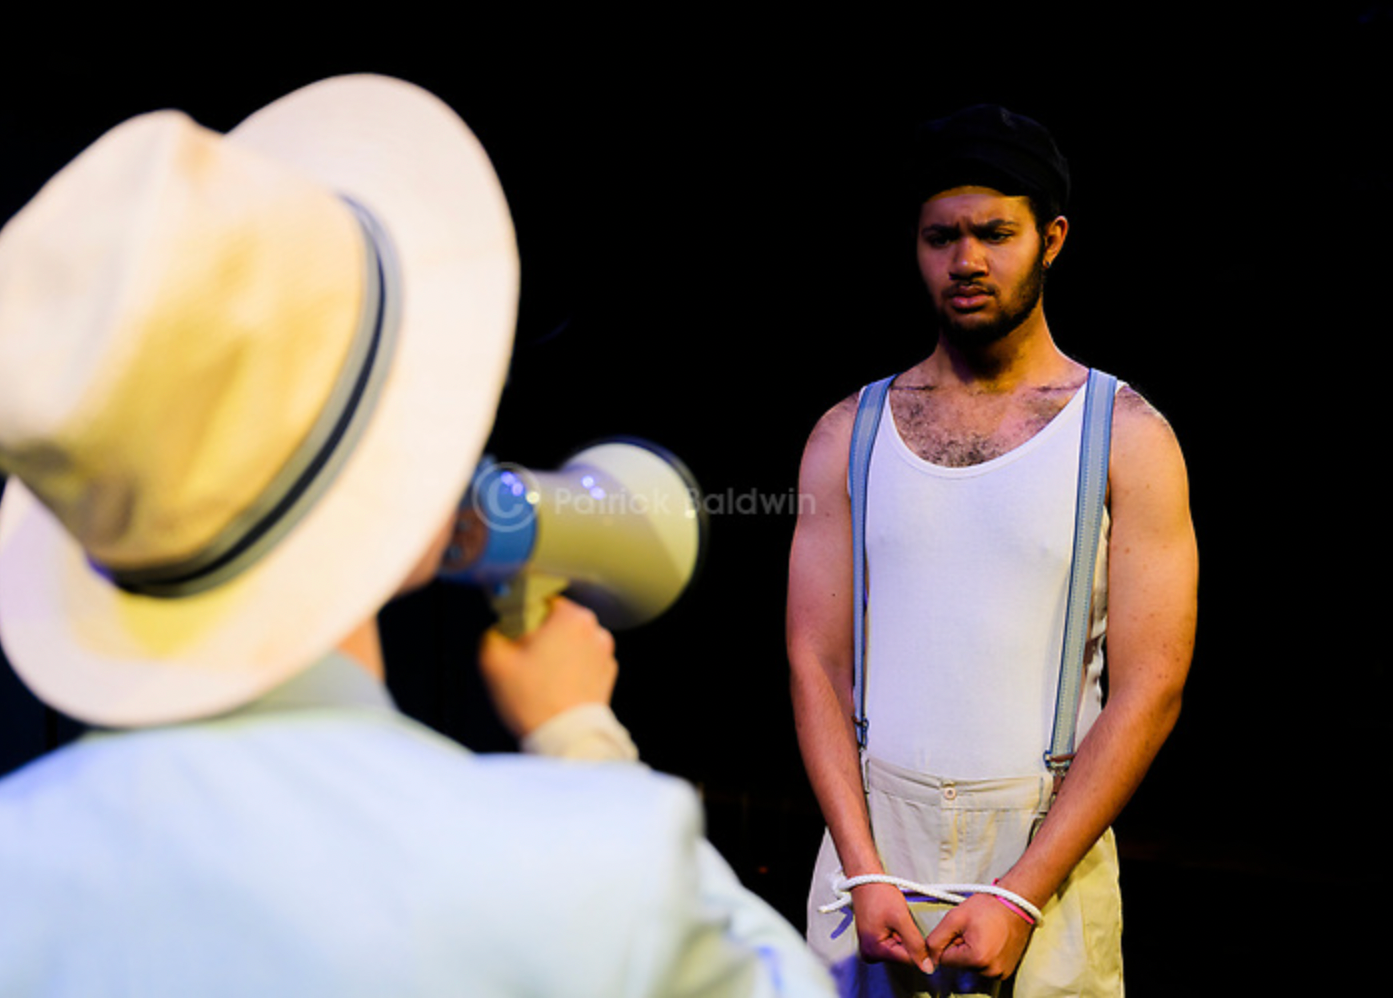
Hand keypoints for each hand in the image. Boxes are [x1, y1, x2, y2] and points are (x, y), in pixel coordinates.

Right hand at [477, 597, 617, 737]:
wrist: (567, 738)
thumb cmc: (534, 699)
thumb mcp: (494, 661)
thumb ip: (493, 632)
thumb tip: (499, 628)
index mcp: (570, 616)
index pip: (540, 600)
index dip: (522, 617)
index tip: (514, 633)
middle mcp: (594, 629)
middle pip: (557, 621)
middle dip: (540, 636)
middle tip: (524, 660)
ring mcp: (604, 652)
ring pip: (571, 641)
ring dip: (557, 653)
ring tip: (540, 678)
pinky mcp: (608, 674)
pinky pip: (583, 662)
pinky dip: (571, 669)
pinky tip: (555, 687)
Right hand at [852, 882, 933, 972]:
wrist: (867, 880)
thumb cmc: (878, 894)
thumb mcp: (901, 918)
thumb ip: (915, 944)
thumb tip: (927, 965)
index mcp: (874, 951)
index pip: (908, 960)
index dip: (918, 946)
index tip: (913, 930)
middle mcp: (870, 954)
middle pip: (904, 956)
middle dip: (908, 939)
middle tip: (900, 922)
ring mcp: (871, 949)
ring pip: (901, 950)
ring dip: (903, 936)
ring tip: (895, 920)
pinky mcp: (874, 942)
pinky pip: (894, 944)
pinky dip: (898, 933)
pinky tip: (893, 922)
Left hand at [925, 892, 1033, 980]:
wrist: (1017, 904)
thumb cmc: (988, 907)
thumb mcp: (955, 918)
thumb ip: (936, 939)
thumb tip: (928, 956)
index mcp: (977, 959)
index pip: (945, 960)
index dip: (948, 942)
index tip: (960, 930)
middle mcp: (990, 972)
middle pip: (959, 964)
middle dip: (960, 947)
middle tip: (973, 930)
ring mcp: (1000, 973)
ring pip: (970, 966)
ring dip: (971, 951)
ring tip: (982, 933)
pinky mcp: (1006, 972)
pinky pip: (984, 967)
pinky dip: (983, 955)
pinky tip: (990, 940)